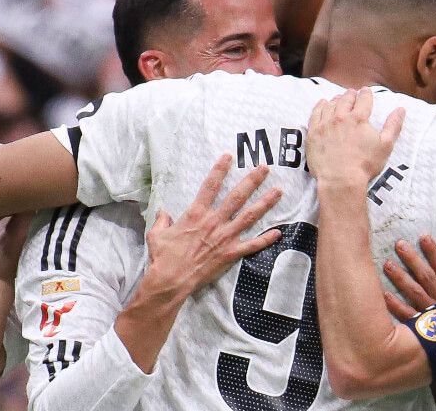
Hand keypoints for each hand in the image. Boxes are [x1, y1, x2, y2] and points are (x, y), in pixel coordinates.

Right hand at [145, 155, 281, 294]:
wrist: (171, 279)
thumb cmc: (163, 257)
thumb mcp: (157, 234)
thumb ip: (162, 221)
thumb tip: (162, 213)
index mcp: (196, 213)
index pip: (210, 185)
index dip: (220, 169)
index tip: (229, 156)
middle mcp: (214, 221)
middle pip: (237, 196)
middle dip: (252, 180)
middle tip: (265, 168)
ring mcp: (225, 237)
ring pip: (249, 216)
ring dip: (265, 202)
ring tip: (278, 191)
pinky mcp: (231, 254)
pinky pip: (252, 245)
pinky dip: (266, 239)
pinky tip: (278, 232)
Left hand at [307, 88, 404, 185]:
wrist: (341, 180)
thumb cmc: (365, 165)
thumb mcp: (385, 145)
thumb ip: (393, 125)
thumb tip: (401, 109)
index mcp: (359, 119)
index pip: (364, 99)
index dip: (366, 93)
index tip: (366, 91)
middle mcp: (340, 117)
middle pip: (345, 99)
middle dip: (350, 95)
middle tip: (352, 93)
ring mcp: (325, 124)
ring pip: (330, 105)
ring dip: (336, 99)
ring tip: (339, 98)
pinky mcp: (313, 133)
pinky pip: (315, 114)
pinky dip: (320, 106)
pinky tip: (322, 103)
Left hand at [382, 235, 435, 318]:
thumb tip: (431, 250)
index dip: (433, 251)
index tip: (423, 236)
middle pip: (426, 276)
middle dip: (413, 260)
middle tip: (399, 245)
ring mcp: (430, 312)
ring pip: (416, 292)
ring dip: (401, 278)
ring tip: (387, 264)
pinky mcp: (420, 326)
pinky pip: (407, 314)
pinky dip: (396, 305)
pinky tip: (384, 294)